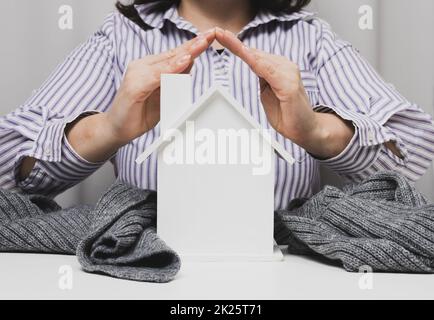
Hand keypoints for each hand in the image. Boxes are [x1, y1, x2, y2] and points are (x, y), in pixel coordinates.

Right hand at [63, 30, 215, 164]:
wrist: (117, 129)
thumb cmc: (139, 113)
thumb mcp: (163, 97)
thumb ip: (174, 81)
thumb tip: (190, 66)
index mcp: (150, 67)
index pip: (175, 54)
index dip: (193, 46)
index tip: (209, 37)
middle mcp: (143, 66)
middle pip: (173, 53)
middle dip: (194, 44)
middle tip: (211, 34)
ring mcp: (137, 74)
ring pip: (167, 62)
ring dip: (186, 52)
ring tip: (202, 43)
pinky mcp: (135, 85)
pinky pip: (157, 75)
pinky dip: (172, 68)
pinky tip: (184, 61)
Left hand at [215, 28, 353, 158]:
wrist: (306, 130)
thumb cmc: (287, 113)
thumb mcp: (268, 94)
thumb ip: (262, 80)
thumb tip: (254, 67)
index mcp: (278, 69)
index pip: (253, 55)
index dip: (236, 45)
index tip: (221, 36)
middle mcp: (284, 66)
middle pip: (254, 52)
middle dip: (233, 42)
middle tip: (217, 32)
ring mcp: (288, 73)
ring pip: (259, 58)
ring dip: (240, 47)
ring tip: (223, 37)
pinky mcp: (289, 84)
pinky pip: (268, 71)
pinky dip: (254, 61)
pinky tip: (243, 53)